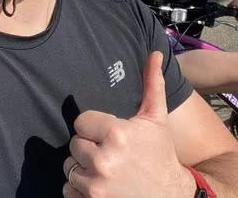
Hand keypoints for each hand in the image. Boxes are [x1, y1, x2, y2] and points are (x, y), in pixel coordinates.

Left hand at [62, 52, 191, 196]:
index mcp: (117, 133)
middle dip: (89, 148)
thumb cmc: (161, 154)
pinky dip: (79, 190)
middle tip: (110, 154)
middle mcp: (104, 159)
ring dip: (83, 169)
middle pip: (74, 144)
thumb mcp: (157, 118)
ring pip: (69, 167)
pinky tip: (101, 186)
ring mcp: (96, 184)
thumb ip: (152, 83)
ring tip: (106, 170)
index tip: (110, 135)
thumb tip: (154, 53)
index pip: (81, 122)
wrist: (170, 196)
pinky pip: (67, 190)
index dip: (95, 128)